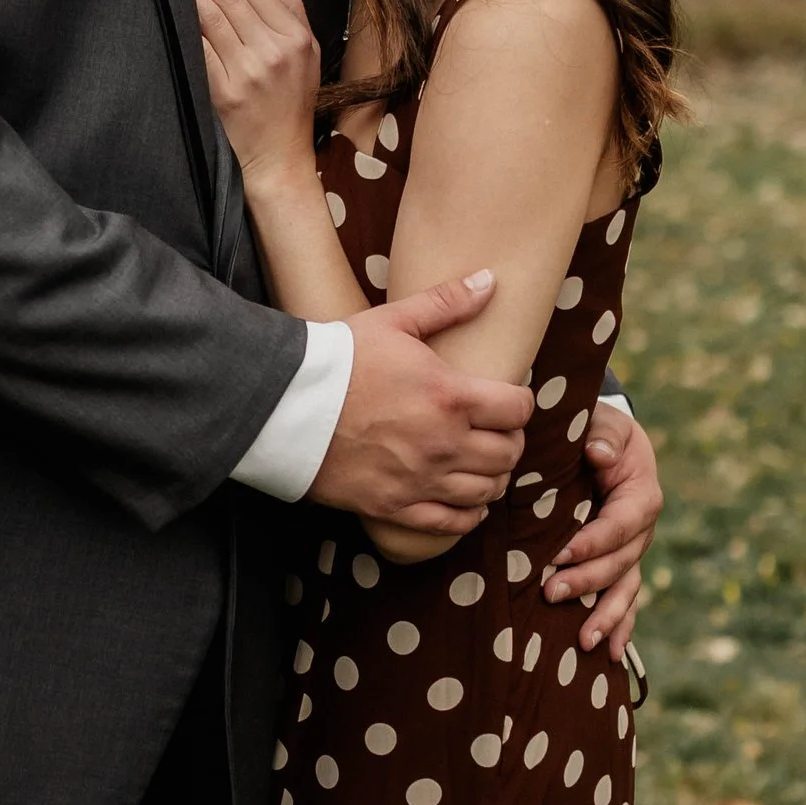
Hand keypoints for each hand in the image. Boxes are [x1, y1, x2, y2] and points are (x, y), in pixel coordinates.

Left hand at [187, 0, 321, 185]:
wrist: (281, 158)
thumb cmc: (290, 105)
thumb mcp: (307, 56)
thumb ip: (290, 14)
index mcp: (296, 38)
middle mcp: (274, 51)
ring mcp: (249, 72)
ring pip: (212, 18)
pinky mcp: (225, 92)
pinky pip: (200, 50)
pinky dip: (185, 26)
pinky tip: (171, 8)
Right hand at [310, 272, 531, 535]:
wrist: (285, 405)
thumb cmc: (339, 359)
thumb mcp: (394, 321)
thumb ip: (447, 302)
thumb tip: (490, 281)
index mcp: (451, 397)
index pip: (518, 410)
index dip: (520, 403)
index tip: (509, 399)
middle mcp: (444, 444)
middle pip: (508, 454)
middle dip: (511, 441)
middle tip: (497, 431)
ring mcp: (421, 480)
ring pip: (485, 491)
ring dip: (493, 477)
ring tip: (484, 464)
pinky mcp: (394, 506)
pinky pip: (450, 523)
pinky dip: (468, 516)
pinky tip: (469, 504)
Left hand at [541, 400, 662, 655]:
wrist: (603, 443)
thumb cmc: (598, 431)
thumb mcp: (604, 423)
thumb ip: (604, 435)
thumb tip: (598, 453)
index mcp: (641, 495)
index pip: (621, 524)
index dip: (594, 542)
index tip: (560, 554)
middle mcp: (642, 530)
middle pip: (621, 563)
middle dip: (588, 581)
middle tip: (551, 593)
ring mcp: (633, 553)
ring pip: (625, 590)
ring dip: (606, 617)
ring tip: (584, 643)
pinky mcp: (620, 567)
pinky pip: (625, 601)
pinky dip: (619, 628)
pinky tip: (609, 656)